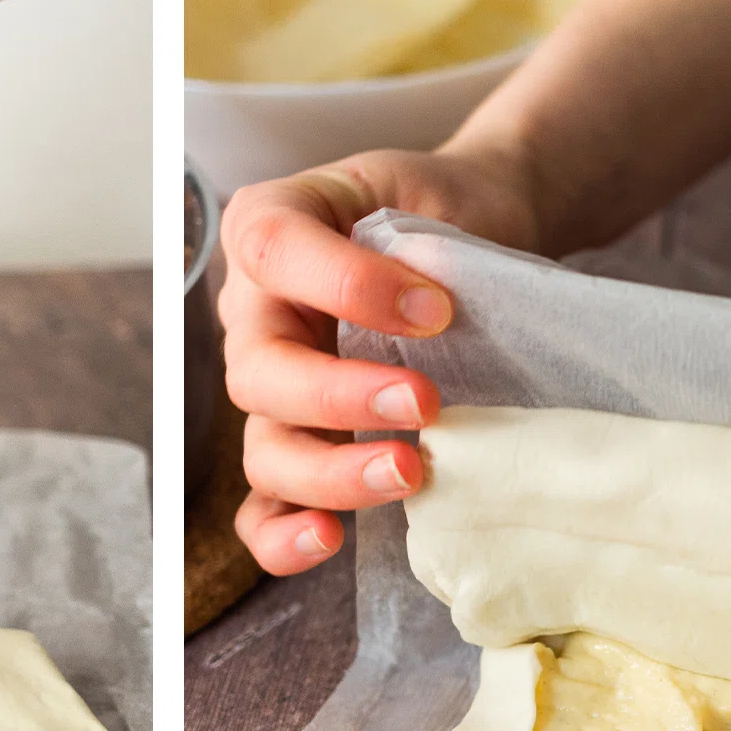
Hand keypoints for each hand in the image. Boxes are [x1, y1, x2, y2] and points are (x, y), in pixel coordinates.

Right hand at [220, 148, 540, 575]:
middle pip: (258, 372)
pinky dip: (283, 532)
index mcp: (270, 227)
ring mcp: (272, 389)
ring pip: (264, 448)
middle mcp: (255, 314)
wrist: (476, 233)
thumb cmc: (444, 209)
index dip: (346, 285)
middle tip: (424, 402)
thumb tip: (428, 310)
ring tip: (407, 473)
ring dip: (328, 472)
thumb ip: (418, 242)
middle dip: (337, 396)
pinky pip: (265, 505)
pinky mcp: (300, 445)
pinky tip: (329, 539)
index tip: (435, 307)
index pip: (274, 251)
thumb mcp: (430, 192)